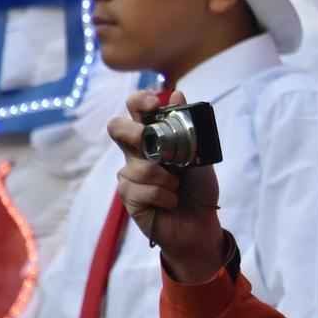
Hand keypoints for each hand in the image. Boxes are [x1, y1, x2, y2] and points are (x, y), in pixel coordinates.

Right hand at [108, 89, 225, 281]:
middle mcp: (137, 153)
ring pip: (135, 166)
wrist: (201, 223)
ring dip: (163, 177)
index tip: (154, 104)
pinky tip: (170, 202)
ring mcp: (130, 175)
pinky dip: (162, 195)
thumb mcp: (200, 155)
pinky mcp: (129, 198)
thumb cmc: (199, 187)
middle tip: (148, 139)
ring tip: (177, 186)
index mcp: (154, 137)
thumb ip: (189, 127)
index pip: (136, 110)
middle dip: (132, 131)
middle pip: (116, 128)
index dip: (139, 101)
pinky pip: (139, 189)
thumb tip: (177, 93)